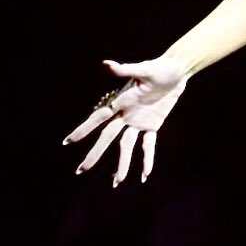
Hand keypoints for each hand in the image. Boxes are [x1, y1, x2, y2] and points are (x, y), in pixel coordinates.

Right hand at [63, 57, 188, 184]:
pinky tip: (145, 174)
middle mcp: (126, 114)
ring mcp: (138, 121)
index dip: (83, 130)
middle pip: (107, 138)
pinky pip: (148, 144)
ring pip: (126, 146)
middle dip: (94, 154)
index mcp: (120, 102)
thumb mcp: (143, 69)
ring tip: (117, 182)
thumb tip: (106, 64)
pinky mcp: (152, 124)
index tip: (67, 141)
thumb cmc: (159, 67)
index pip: (98, 119)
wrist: (177, 70)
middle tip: (80, 170)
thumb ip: (125, 70)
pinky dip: (147, 158)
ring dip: (122, 163)